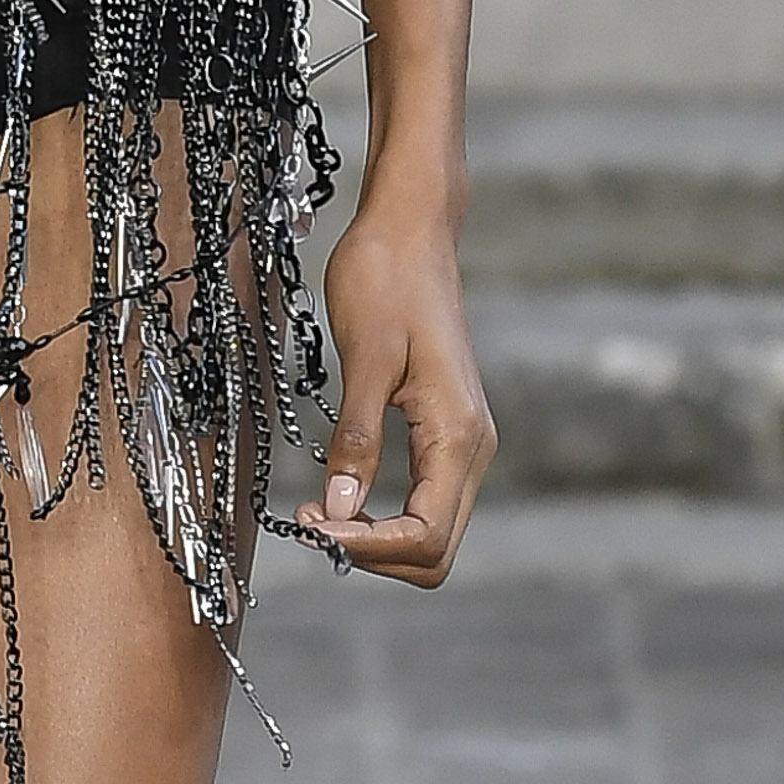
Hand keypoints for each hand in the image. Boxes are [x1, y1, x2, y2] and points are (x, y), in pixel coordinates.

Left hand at [309, 199, 495, 584]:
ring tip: (317, 511)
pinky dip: (384, 516)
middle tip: (309, 524)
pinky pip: (424, 502)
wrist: (412, 230)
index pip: (425, 534)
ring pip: (432, 533)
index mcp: (458, 433)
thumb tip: (339, 509)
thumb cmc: (387, 279)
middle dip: (372, 553)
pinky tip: (340, 495)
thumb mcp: (364, 357)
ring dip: (376, 539)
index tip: (311, 526)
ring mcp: (465, 442)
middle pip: (436, 550)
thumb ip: (358, 437)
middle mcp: (474, 446)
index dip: (367, 546)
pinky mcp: (447, 433)